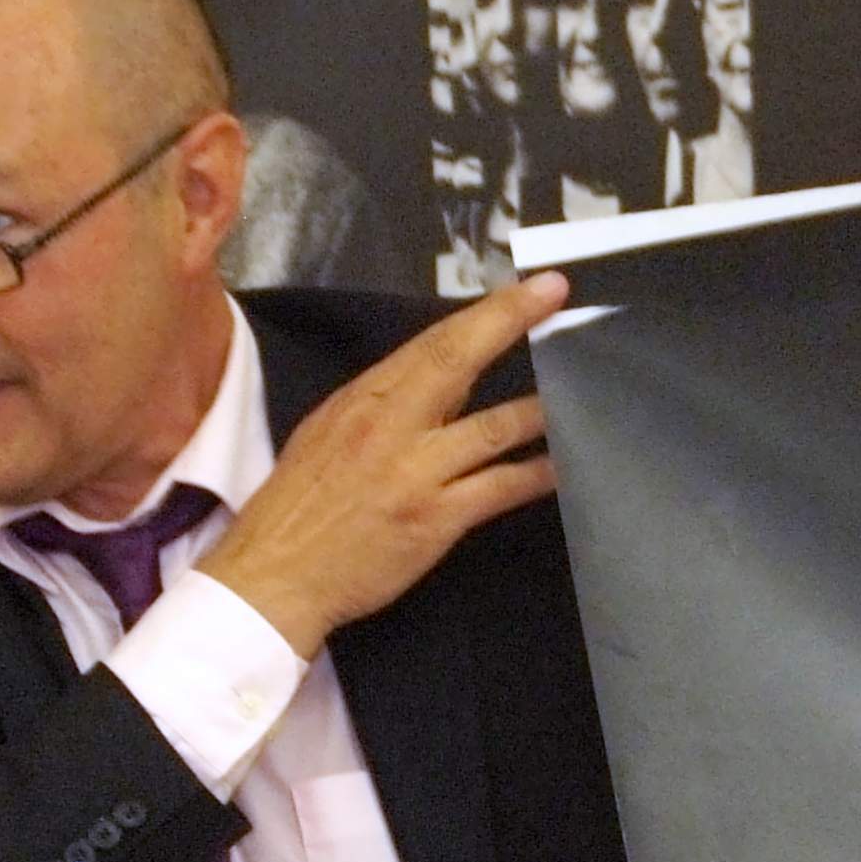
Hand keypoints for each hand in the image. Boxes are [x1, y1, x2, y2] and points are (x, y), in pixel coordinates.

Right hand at [195, 273, 567, 658]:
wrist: (275, 572)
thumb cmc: (299, 504)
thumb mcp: (328, 432)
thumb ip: (382, 404)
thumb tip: (434, 382)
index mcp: (364, 398)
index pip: (432, 343)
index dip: (487, 313)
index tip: (531, 289)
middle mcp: (390, 425)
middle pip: (458, 362)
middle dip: (510, 324)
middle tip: (556, 298)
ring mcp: (416, 473)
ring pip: (492, 428)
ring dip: (542, 409)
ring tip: (585, 391)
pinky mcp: (435, 519)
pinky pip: (498, 489)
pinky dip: (535, 475)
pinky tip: (565, 466)